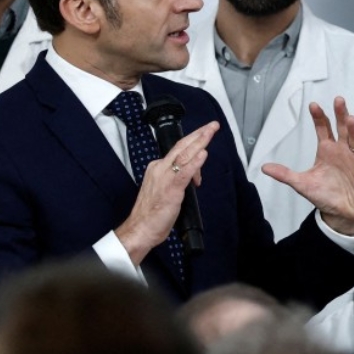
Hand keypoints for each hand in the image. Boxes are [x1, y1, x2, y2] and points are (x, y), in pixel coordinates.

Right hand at [115, 122, 217, 262]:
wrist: (140, 228)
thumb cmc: (151, 213)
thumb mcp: (166, 190)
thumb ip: (179, 179)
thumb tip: (194, 176)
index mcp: (157, 168)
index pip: (179, 151)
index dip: (194, 143)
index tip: (205, 133)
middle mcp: (160, 169)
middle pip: (182, 146)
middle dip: (199, 134)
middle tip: (213, 125)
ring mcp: (165, 177)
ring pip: (184, 155)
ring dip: (200, 142)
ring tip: (211, 132)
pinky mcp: (170, 189)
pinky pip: (184, 172)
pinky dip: (195, 163)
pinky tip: (203, 154)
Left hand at [262, 98, 353, 234]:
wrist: (340, 213)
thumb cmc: (324, 194)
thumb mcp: (301, 184)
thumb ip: (284, 174)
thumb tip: (263, 167)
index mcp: (327, 150)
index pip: (324, 128)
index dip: (319, 117)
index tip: (313, 105)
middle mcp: (342, 151)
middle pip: (343, 129)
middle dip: (341, 115)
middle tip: (338, 100)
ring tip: (351, 120)